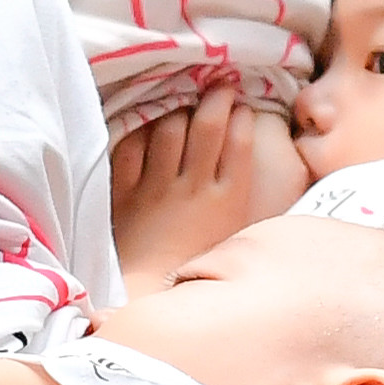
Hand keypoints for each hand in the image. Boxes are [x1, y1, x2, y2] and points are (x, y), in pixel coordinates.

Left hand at [110, 85, 304, 283]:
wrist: (150, 296)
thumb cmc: (196, 268)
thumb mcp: (233, 236)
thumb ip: (241, 201)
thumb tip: (256, 170)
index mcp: (227, 201)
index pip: (239, 143)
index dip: (241, 117)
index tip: (242, 106)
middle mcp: (193, 188)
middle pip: (207, 126)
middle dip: (216, 99)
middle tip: (219, 88)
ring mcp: (157, 188)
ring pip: (170, 129)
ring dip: (179, 111)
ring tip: (184, 107)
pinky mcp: (126, 193)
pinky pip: (132, 146)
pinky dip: (142, 132)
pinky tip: (150, 128)